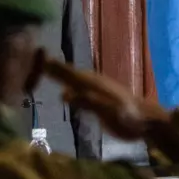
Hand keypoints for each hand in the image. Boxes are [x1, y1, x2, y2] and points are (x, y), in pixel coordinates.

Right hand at [42, 59, 166, 140]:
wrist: (148, 122)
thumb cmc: (129, 118)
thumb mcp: (109, 112)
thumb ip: (89, 102)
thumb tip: (64, 94)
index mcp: (92, 84)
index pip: (66, 72)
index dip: (51, 66)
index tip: (35, 57)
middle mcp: (92, 82)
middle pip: (67, 73)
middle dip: (50, 67)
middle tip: (29, 61)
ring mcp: (96, 89)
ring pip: (72, 78)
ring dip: (58, 74)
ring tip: (43, 69)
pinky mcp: (98, 98)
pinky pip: (78, 87)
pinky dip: (68, 85)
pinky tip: (64, 90)